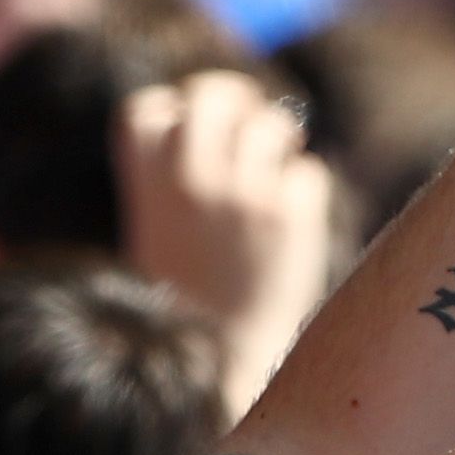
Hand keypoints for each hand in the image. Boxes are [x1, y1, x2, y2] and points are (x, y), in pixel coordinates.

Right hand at [117, 71, 337, 414]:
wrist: (223, 361)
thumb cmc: (191, 292)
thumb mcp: (161, 227)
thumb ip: (181, 169)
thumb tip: (234, 102)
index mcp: (146, 184)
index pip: (146, 108)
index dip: (172, 111)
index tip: (187, 133)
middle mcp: (192, 179)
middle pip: (213, 93)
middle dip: (235, 100)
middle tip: (249, 123)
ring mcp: (244, 193)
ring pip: (271, 123)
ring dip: (278, 143)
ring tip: (271, 177)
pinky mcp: (291, 214)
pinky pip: (308, 172)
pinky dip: (302, 193)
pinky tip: (287, 226)